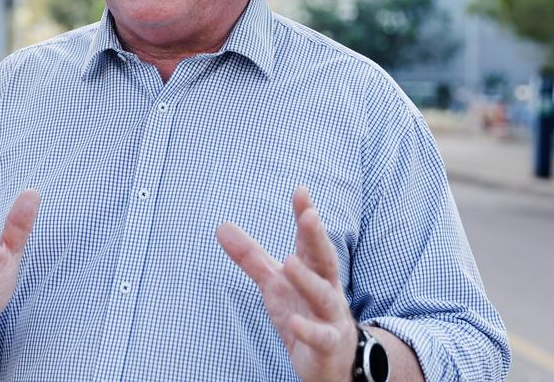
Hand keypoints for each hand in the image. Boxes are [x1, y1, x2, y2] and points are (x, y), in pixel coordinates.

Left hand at [216, 187, 355, 381]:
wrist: (332, 362)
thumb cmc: (303, 313)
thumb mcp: (274, 284)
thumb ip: (251, 257)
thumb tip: (221, 225)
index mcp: (313, 271)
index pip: (309, 240)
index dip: (305, 215)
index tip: (300, 191)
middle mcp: (326, 289)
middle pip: (324, 260)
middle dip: (317, 238)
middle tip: (309, 214)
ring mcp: (329, 318)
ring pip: (323, 296)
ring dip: (308, 279)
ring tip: (290, 261)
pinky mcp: (327, 346)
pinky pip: (320, 338)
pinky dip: (309, 331)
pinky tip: (294, 324)